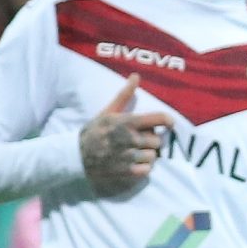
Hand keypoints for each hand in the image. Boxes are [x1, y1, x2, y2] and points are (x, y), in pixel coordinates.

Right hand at [79, 76, 169, 195]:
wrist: (77, 156)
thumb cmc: (94, 131)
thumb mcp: (108, 111)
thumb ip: (125, 95)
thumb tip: (136, 76)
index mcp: (127, 122)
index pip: (160, 118)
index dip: (169, 121)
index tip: (168, 124)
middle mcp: (131, 139)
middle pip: (158, 140)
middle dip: (151, 140)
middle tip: (139, 140)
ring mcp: (129, 156)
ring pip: (153, 156)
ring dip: (147, 155)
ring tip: (135, 152)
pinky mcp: (127, 171)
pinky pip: (147, 169)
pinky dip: (143, 168)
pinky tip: (133, 163)